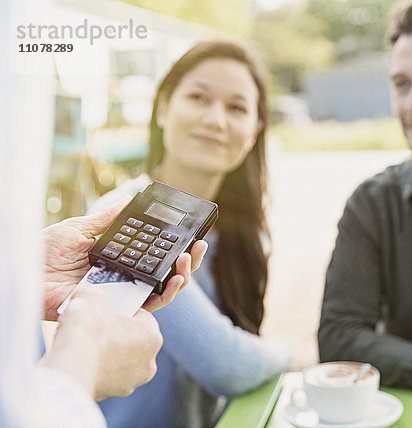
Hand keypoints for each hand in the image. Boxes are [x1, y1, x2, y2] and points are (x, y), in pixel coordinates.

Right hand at [39, 287, 162, 399]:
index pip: (141, 316)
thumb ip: (99, 294)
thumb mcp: (93, 296)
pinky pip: (104, 375)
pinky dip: (94, 367)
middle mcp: (148, 362)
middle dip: (115, 332)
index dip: (122, 310)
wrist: (68, 366)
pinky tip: (80, 358)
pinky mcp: (110, 394)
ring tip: (85, 342)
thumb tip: (90, 295)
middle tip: (95, 325)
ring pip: (119, 360)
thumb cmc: (87, 330)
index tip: (107, 310)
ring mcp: (130, 381)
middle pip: (132, 339)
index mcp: (153, 336)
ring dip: (106, 352)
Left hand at [41, 197, 207, 319]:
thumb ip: (108, 219)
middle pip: (165, 273)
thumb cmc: (45, 251)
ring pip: (162, 291)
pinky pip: (146, 306)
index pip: (154, 255)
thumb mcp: (80, 228)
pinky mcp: (116, 309)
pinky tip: (173, 280)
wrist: (23, 271)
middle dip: (188, 261)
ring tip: (189, 260)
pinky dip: (163, 294)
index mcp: (118, 259)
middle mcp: (124, 277)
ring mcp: (121, 294)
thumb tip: (130, 199)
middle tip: (199, 247)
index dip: (175, 247)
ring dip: (182, 277)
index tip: (192, 234)